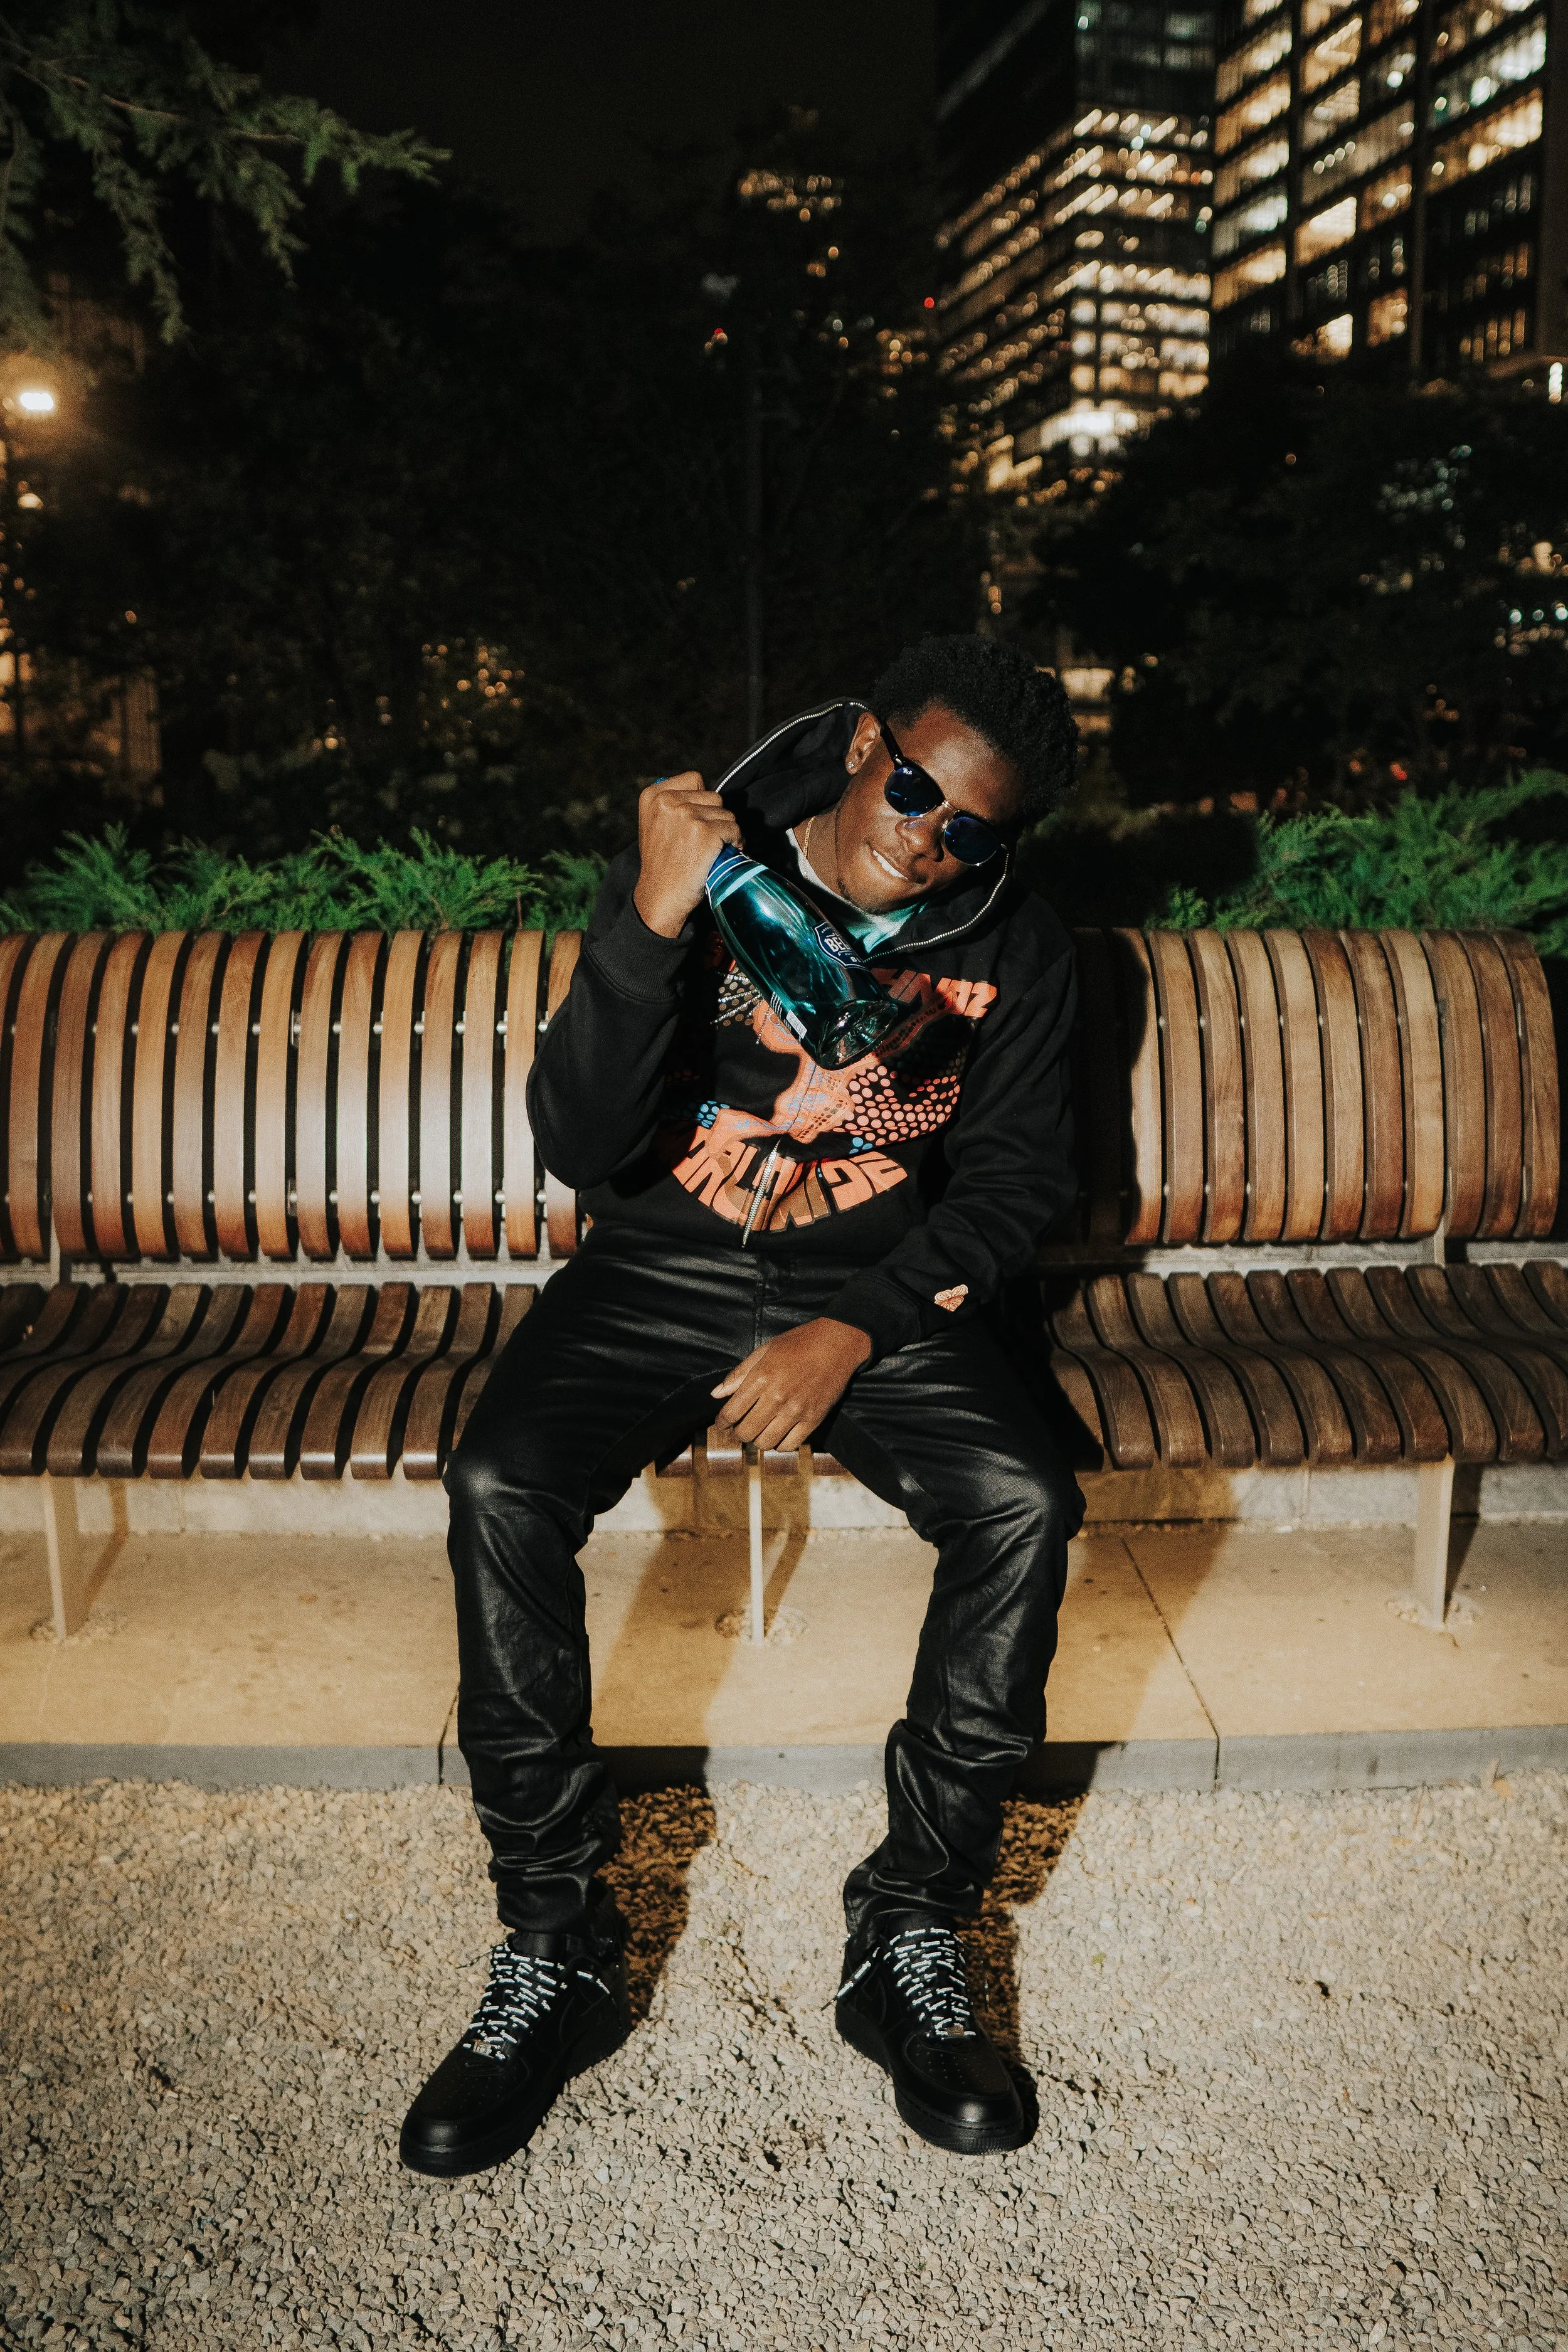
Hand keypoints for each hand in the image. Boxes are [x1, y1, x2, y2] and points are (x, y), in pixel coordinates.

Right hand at [633, 771, 740, 937]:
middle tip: (707, 841)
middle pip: (714, 796)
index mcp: (653, 795)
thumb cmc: (662, 865)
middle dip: (716, 818)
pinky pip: (734, 829)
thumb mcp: (654, 826)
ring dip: (727, 832)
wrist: (660, 896)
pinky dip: (736, 842)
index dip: (702, 801)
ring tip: (714, 850)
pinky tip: (723, 855)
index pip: (695, 779)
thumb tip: (701, 793)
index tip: (696, 821)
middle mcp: (668, 800)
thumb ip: (671, 805)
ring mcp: (687, 815)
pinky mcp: (705, 831)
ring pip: (727, 813)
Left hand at [711, 1317, 871, 1453]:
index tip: (721, 1424)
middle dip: (737, 1434)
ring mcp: (796, 1411)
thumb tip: (716, 1394)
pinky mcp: (813, 1419)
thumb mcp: (764, 1350)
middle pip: (745, 1432)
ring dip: (757, 1440)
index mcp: (761, 1378)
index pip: (731, 1413)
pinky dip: (780, 1444)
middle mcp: (776, 1397)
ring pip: (765, 1443)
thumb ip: (739, 1374)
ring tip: (758, 1432)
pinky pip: (789, 1445)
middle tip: (738, 1429)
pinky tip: (778, 1434)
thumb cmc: (799, 1343)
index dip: (721, 1423)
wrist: (837, 1344)